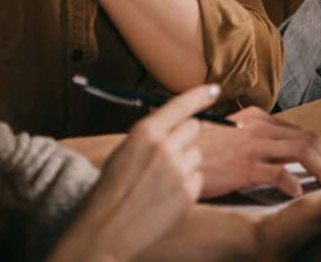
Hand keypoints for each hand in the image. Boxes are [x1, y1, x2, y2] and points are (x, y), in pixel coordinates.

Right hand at [51, 85, 218, 261]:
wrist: (106, 231)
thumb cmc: (110, 191)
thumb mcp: (124, 152)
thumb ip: (150, 135)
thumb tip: (174, 123)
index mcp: (144, 132)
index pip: (181, 105)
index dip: (200, 95)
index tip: (214, 89)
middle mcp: (165, 146)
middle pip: (194, 127)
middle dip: (184, 136)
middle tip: (167, 154)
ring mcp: (179, 169)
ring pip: (196, 153)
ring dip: (185, 162)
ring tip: (161, 181)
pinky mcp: (188, 191)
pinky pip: (197, 177)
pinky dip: (186, 184)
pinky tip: (165, 195)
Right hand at [195, 107, 320, 198]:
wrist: (164, 154)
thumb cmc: (191, 149)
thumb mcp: (223, 136)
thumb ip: (247, 139)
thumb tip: (270, 151)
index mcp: (252, 118)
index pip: (296, 130)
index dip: (319, 146)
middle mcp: (255, 128)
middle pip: (306, 138)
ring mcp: (250, 146)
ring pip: (301, 151)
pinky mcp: (241, 167)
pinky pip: (277, 174)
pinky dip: (293, 182)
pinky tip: (299, 192)